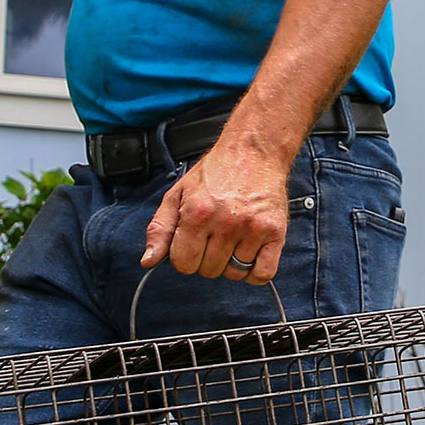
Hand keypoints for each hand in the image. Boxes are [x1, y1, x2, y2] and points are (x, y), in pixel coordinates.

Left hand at [142, 134, 290, 282]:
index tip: (193, 242)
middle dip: (208, 258)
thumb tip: (149, 261)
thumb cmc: (215, 172)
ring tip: (234, 238)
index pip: (184, 264)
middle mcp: (225, 223)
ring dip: (232, 263)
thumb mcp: (177, 194)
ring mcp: (252, 229)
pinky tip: (250, 253)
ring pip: (235, 274)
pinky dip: (255, 272)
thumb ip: (160, 229)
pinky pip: (263, 274)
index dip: (185, 256)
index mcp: (197, 214)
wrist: (253, 151)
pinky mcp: (275, 232)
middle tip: (214, 235)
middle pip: (209, 271)